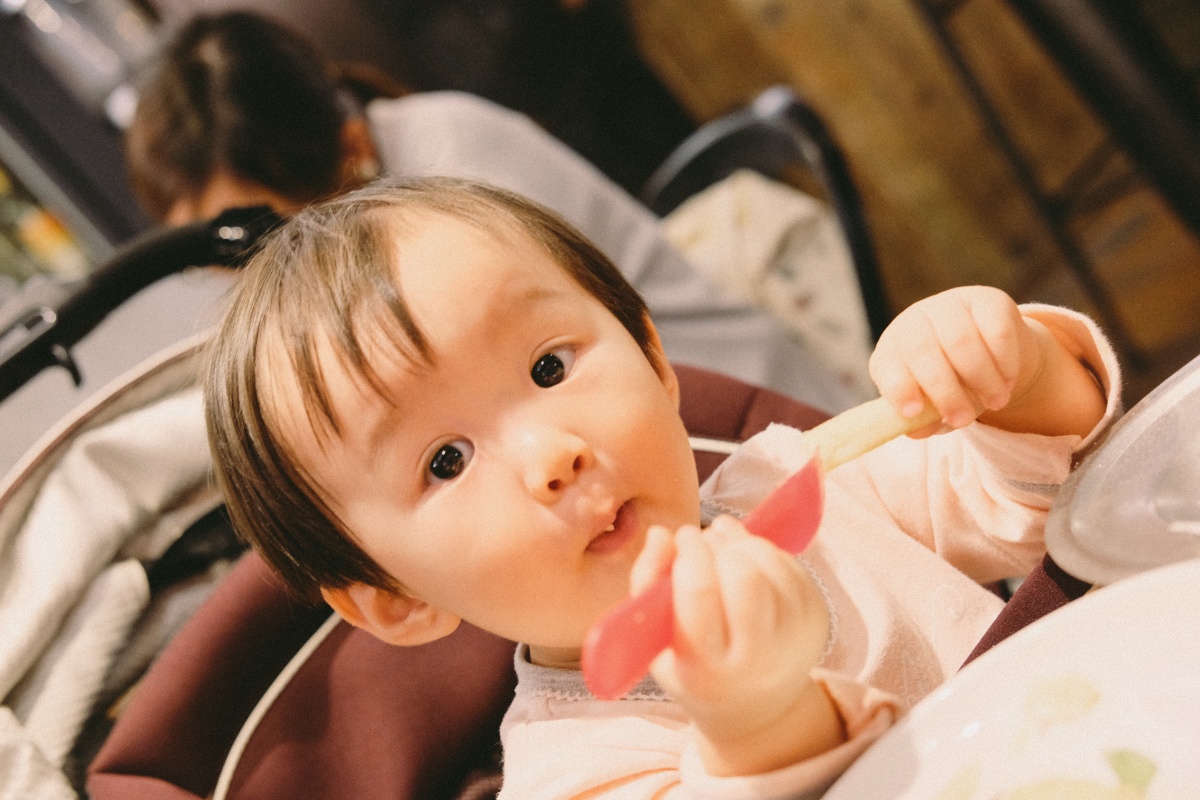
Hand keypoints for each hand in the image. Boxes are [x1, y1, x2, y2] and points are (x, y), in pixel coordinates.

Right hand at [630, 517, 842, 775]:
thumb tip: (661, 533)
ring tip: (724, 554)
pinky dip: (764, 550)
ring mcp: (795, 637)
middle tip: (706, 545)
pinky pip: (790, 562)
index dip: (690, 553)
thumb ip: (647, 584)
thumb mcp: (655, 641)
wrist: (756, 706)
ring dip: (742, 545)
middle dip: (720, 548)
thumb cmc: (694, 667)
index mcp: (708, 669)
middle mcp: (758, 658)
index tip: (682, 536)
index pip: (701, 593)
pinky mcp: (817, 617)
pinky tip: (747, 561)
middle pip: (745, 577)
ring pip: (770, 562)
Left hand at [869, 286, 1104, 438]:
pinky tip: (1008, 380)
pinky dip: (1004, 361)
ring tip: (996, 402)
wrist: (991, 349)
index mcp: (892, 349)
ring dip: (981, 379)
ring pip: (961, 342)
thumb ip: (923, 419)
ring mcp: (949, 305)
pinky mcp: (987, 299)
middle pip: (923, 352)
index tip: (914, 412)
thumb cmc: (953, 383)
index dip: (898, 388)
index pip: (887, 365)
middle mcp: (915, 321)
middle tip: (964, 419)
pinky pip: (996, 330)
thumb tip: (917, 431)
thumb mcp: (934, 404)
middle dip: (945, 392)